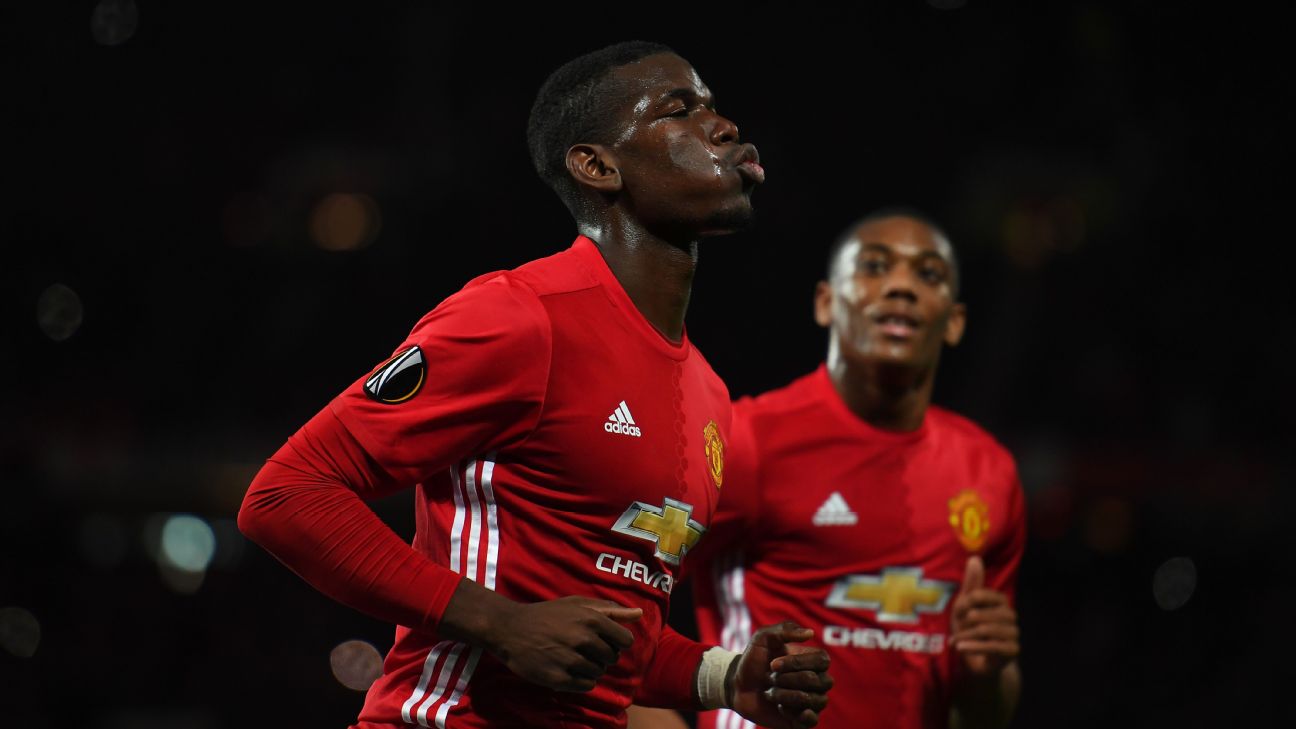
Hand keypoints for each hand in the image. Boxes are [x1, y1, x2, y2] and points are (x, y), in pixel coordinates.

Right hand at [442, 580, 641, 691]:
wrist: (511, 629)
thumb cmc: (548, 615)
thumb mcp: (578, 604)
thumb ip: (611, 610)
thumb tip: (639, 614)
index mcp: (592, 619)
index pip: (625, 640)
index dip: (616, 641)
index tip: (602, 639)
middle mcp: (583, 639)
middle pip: (612, 658)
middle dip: (601, 654)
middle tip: (581, 647)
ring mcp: (571, 660)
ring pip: (599, 672)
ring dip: (589, 667)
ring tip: (571, 656)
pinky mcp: (558, 678)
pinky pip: (586, 685)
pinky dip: (580, 680)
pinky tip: (567, 668)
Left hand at [730, 622, 831, 727]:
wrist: (737, 686)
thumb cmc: (753, 660)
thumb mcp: (762, 638)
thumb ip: (785, 629)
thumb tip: (811, 633)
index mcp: (811, 661)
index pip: (823, 660)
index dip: (798, 663)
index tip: (773, 664)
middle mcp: (816, 681)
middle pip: (820, 681)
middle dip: (788, 680)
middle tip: (769, 678)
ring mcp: (810, 701)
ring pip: (814, 701)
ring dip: (786, 696)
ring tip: (770, 693)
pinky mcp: (801, 720)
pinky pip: (812, 720)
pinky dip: (795, 713)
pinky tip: (781, 708)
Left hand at [949, 556, 1018, 676]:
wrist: (977, 662)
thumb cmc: (969, 630)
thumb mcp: (965, 607)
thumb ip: (971, 584)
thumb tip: (974, 558)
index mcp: (1000, 601)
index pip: (983, 595)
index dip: (966, 602)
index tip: (957, 611)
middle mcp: (1010, 615)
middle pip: (983, 613)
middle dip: (964, 622)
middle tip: (955, 628)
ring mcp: (1013, 633)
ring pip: (986, 630)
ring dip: (966, 635)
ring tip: (955, 641)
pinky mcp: (1013, 651)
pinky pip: (993, 646)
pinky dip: (974, 646)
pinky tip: (961, 647)